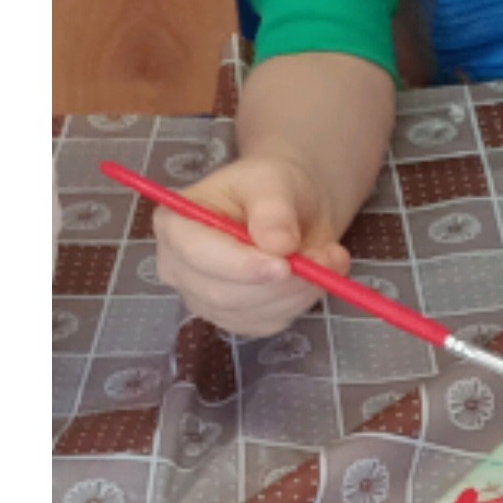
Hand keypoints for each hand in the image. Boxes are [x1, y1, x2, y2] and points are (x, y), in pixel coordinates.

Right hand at [148, 149, 332, 337]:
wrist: (291, 209)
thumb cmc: (271, 187)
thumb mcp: (274, 180)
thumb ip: (274, 208)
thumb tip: (279, 243)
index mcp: (175, 224)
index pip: (195, 253)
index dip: (239, 265)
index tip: (283, 266)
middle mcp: (180, 267)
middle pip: (221, 293)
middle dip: (279, 283)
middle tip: (324, 259)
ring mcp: (205, 298)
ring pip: (251, 312)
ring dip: (299, 291)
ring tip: (326, 257)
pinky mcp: (236, 319)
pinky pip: (269, 322)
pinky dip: (300, 302)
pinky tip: (313, 276)